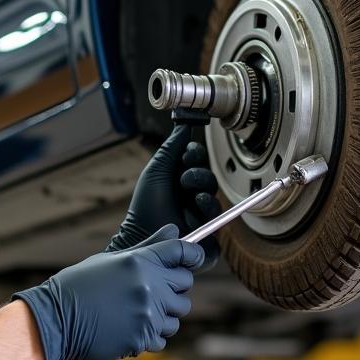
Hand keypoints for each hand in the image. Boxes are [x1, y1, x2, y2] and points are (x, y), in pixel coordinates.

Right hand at [15, 225, 204, 359]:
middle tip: (154, 290)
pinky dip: (150, 336)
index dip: (191, 254)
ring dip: (164, 315)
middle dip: (175, 287)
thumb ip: (147, 247)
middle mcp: (148, 285)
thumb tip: (173, 230)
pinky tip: (131, 328)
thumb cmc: (79, 286)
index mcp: (139, 261)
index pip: (183, 251)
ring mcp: (147, 313)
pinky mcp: (142, 338)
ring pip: (177, 315)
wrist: (54, 319)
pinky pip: (162, 338)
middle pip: (186, 284)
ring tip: (138, 312)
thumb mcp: (111, 260)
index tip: (191, 259)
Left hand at [108, 123, 221, 268]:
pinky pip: (218, 220)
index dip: (196, 155)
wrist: (141, 234)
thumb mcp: (157, 170)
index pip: (198, 161)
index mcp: (180, 180)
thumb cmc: (145, 205)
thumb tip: (183, 124)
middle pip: (209, 177)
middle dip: (199, 173)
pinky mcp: (207, 235)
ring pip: (215, 197)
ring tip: (192, 192)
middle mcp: (192, 196)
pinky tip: (199, 203)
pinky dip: (210, 209)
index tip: (187, 154)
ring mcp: (201, 216)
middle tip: (185, 177)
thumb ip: (171, 147)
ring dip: (204, 189)